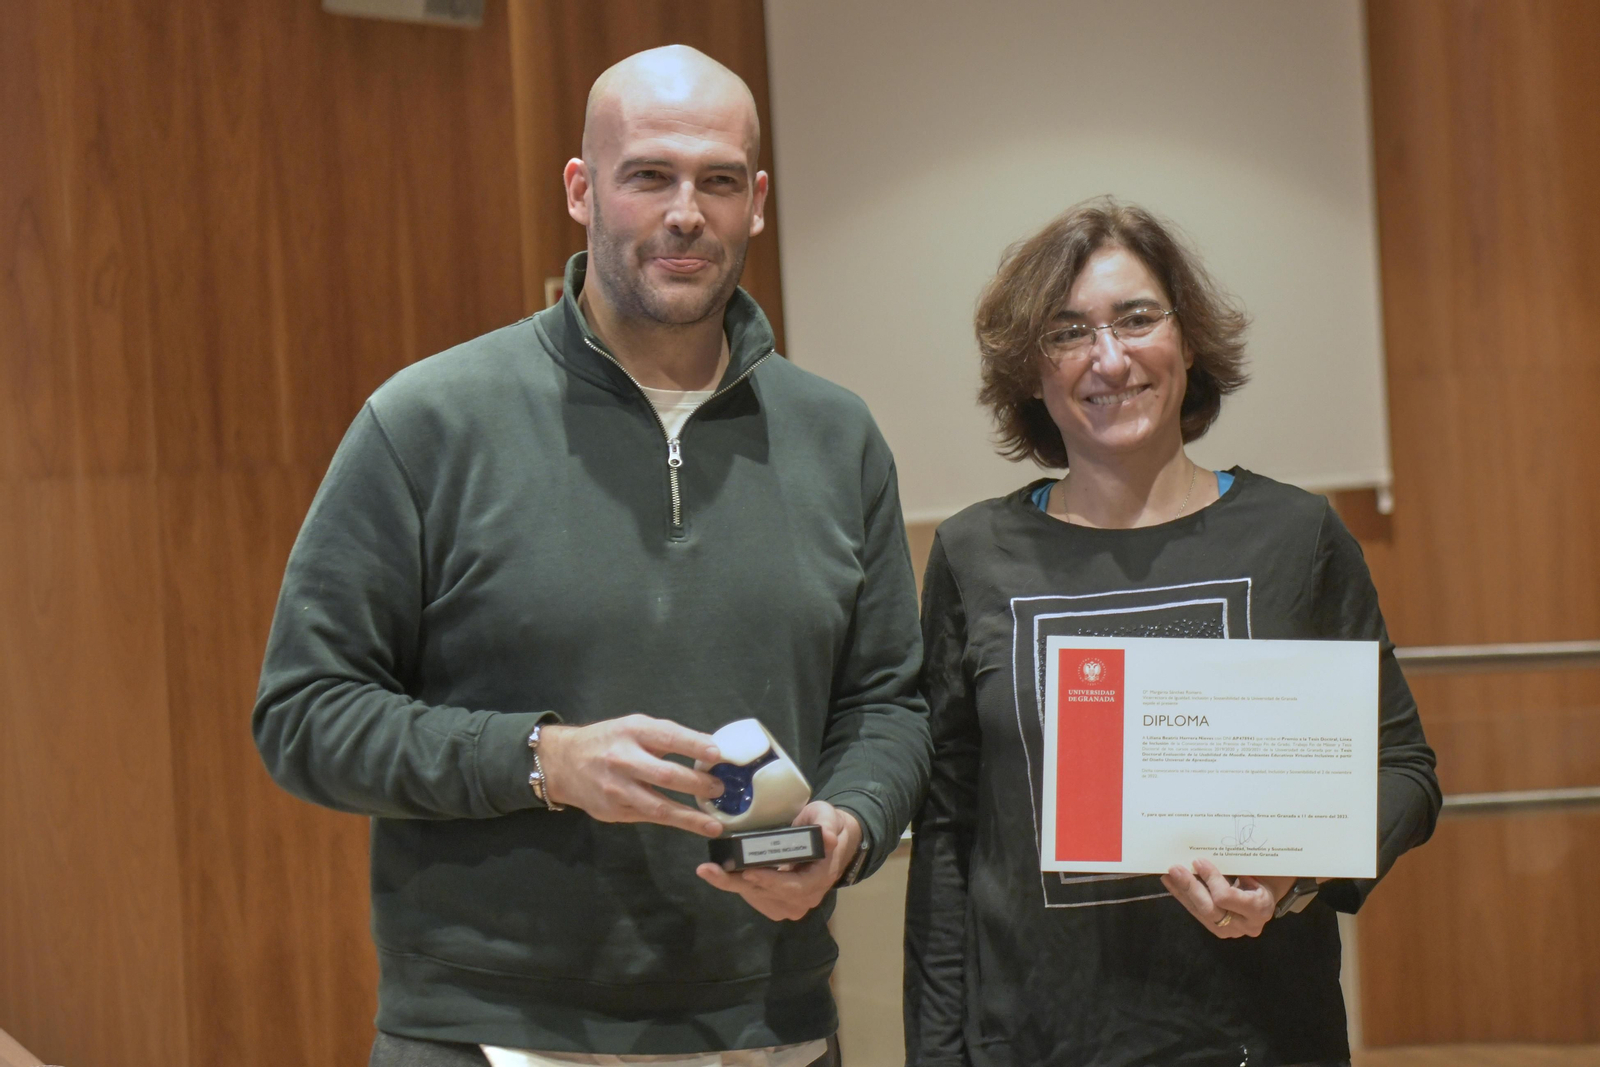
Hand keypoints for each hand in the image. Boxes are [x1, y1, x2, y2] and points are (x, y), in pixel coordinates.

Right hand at [538, 714, 725, 836]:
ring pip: (658, 806)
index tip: (718, 754)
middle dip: (697, 784)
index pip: (667, 737)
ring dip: (690, 817)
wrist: (565, 763)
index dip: (694, 745)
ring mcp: (617, 789)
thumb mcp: (634, 727)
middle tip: (719, 788)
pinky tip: (693, 825)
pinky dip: (674, 823)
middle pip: (665, 775)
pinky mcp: (614, 811)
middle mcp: (623, 759)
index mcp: (631, 731)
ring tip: (713, 823)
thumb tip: (709, 747)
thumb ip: (667, 736)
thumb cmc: (609, 741)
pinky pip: (649, 818)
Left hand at [695, 801, 860, 920]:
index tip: (748, 871)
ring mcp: (792, 904)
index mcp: (820, 877)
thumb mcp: (828, 815)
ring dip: (732, 886)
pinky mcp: (779, 904)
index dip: (772, 882)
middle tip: (710, 871)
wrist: (829, 842)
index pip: (795, 887)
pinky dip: (736, 887)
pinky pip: (755, 898)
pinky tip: (720, 874)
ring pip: (758, 898)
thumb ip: (827, 823)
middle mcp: (807, 897)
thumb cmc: (825, 826)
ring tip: (709, 871)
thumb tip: (827, 838)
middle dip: (738, 884)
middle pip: (769, 895)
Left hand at [1162, 859, 1294, 938]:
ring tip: (1168, 874)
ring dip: (1182, 892)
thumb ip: (1237, 865)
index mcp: (1259, 908)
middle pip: (1210, 909)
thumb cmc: (1263, 878)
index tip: (1199, 861)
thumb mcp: (1257, 870)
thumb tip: (1210, 848)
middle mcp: (1246, 925)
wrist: (1267, 897)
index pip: (1226, 897)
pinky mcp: (1217, 929)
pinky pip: (1197, 914)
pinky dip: (1183, 897)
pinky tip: (1171, 883)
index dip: (1210, 879)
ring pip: (1200, 913)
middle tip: (1175, 868)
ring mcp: (1231, 931)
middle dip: (1190, 887)